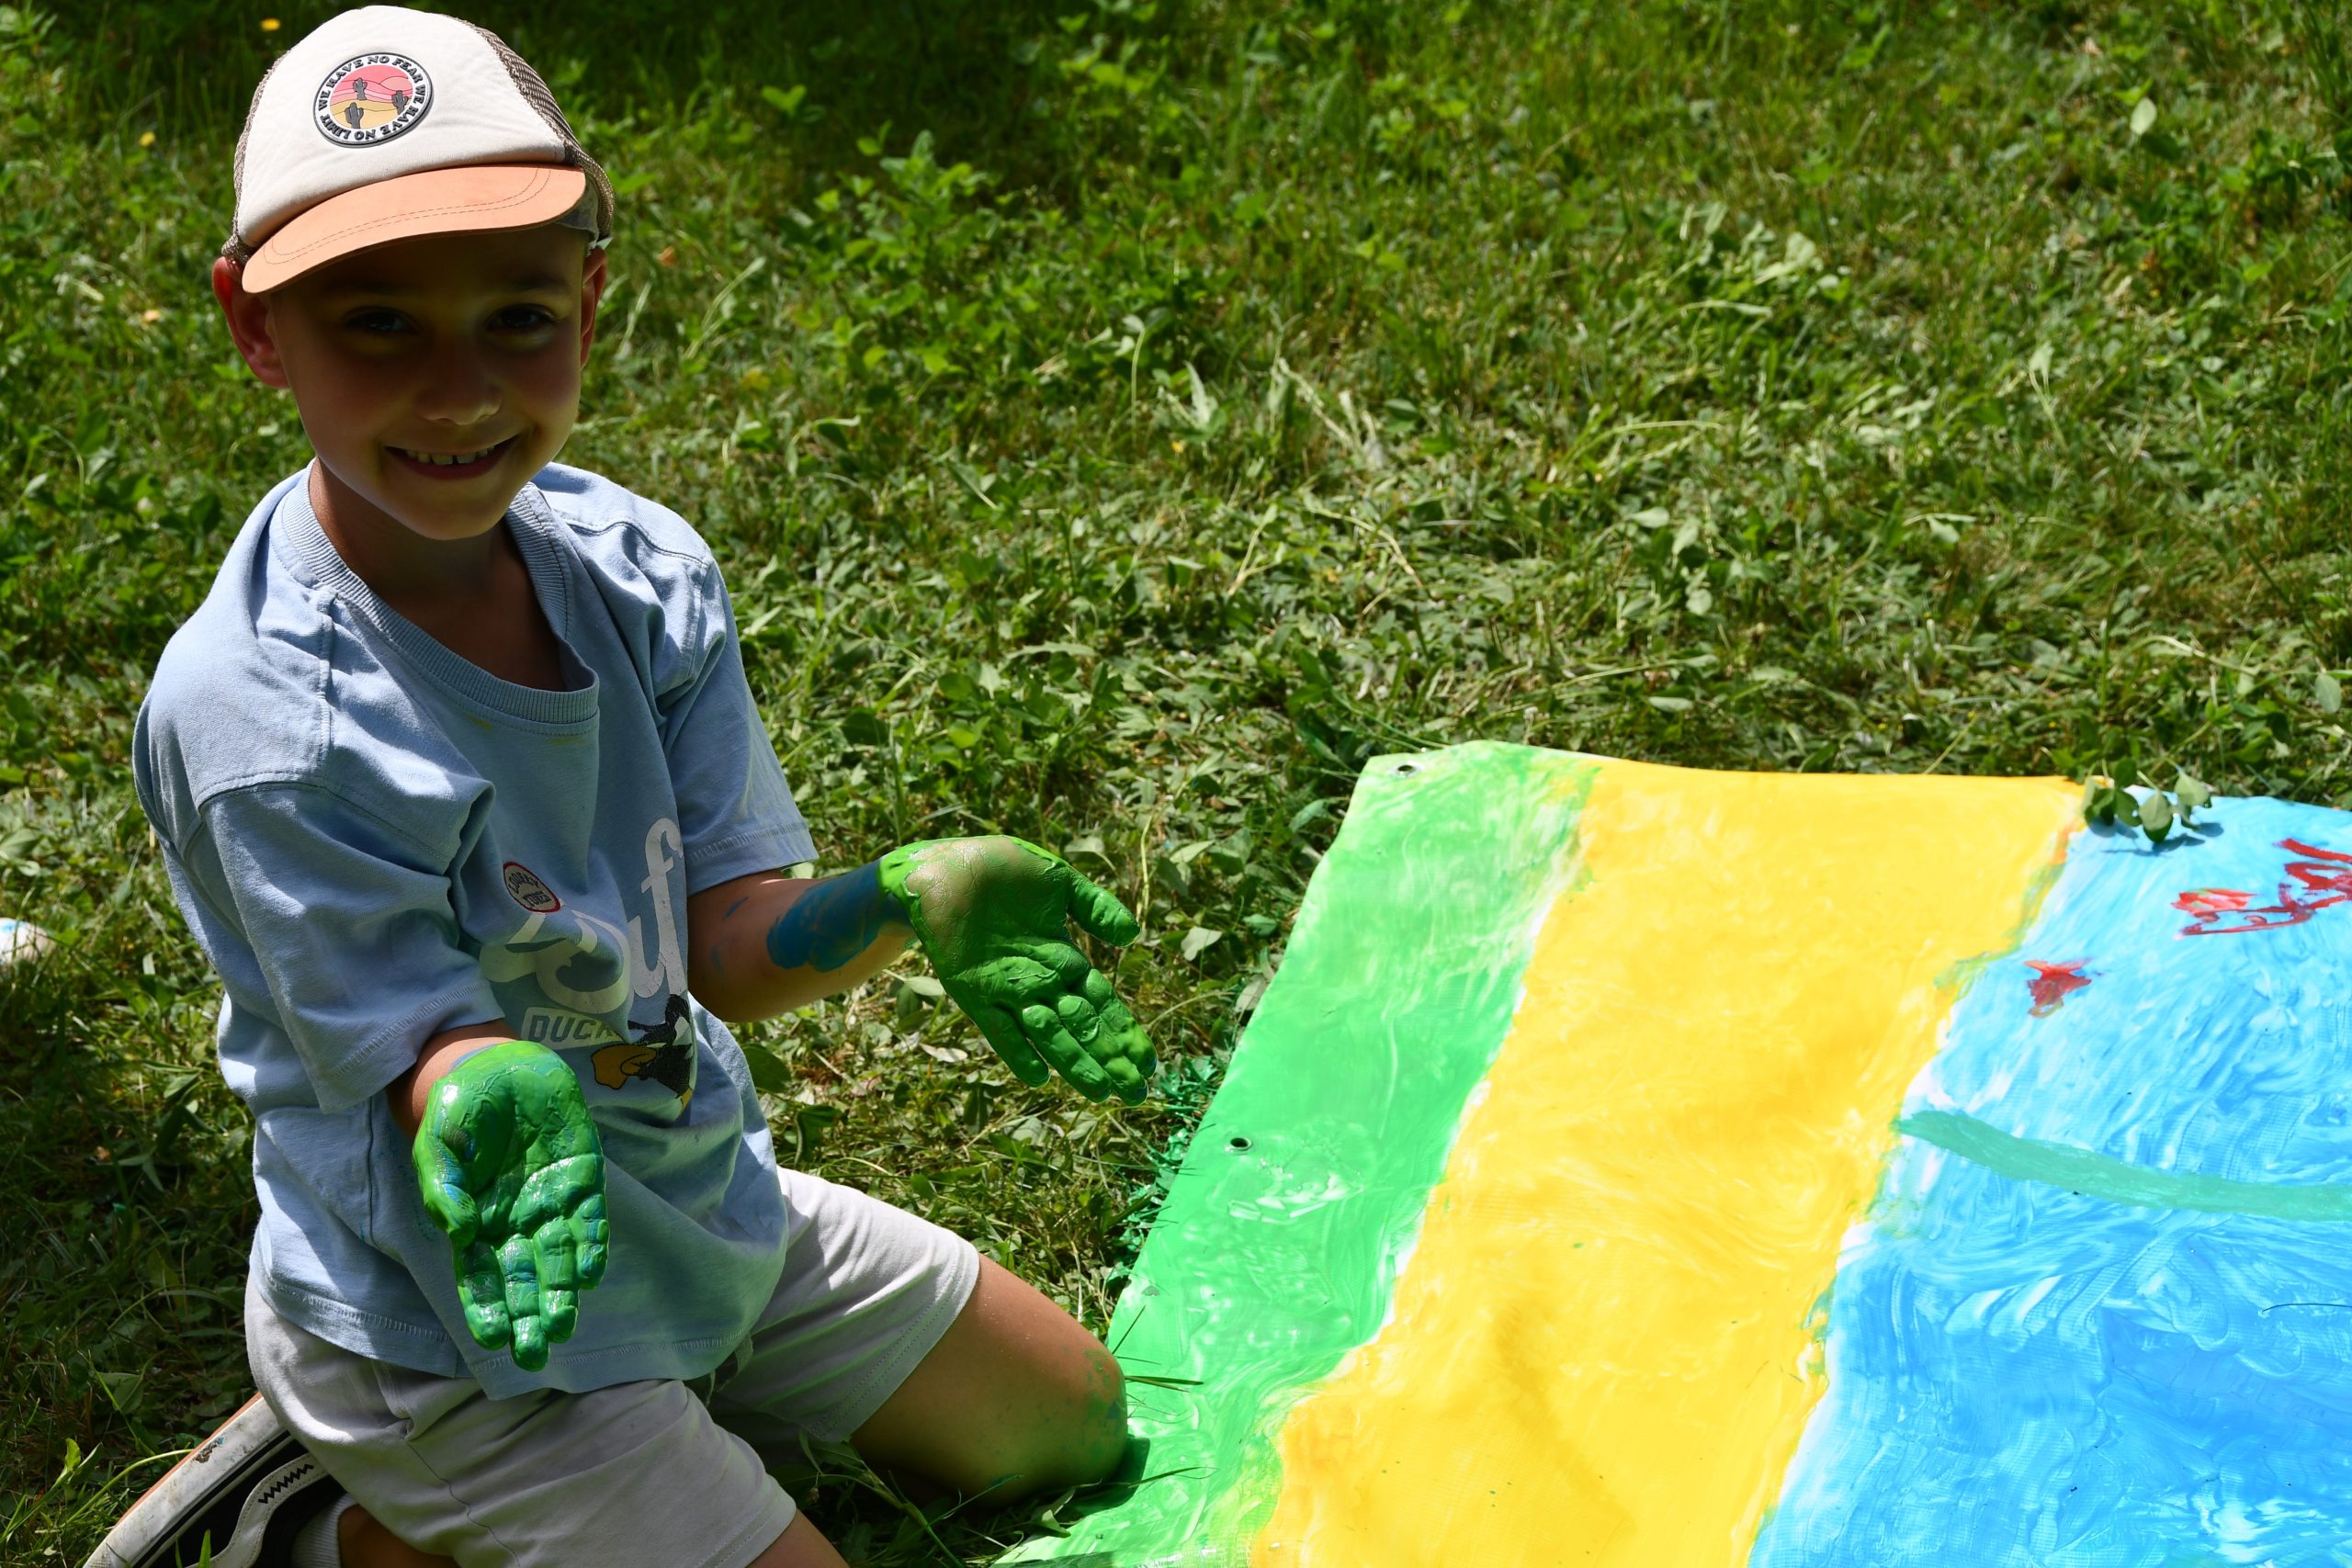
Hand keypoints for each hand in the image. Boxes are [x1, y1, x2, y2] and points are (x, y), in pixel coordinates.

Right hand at [411, 1040, 607, 1370]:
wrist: (498, 1065)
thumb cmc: (460, 1111)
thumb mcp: (438, 1146)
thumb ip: (443, 1190)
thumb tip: (458, 1233)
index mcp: (476, 1223)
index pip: (480, 1278)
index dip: (486, 1308)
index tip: (493, 1338)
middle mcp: (516, 1223)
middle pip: (523, 1280)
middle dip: (528, 1317)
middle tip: (534, 1355)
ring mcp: (551, 1202)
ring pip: (559, 1259)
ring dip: (562, 1293)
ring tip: (562, 1325)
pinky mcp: (583, 1177)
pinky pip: (590, 1218)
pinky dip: (591, 1245)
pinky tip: (590, 1272)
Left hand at [879, 837, 1153, 1101]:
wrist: (944, 867)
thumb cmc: (1002, 868)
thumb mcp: (1060, 882)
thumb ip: (1095, 908)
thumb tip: (1132, 936)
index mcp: (1063, 958)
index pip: (1102, 1003)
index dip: (1125, 1031)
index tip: (1148, 1062)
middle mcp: (1040, 981)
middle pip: (1082, 1027)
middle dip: (1109, 1059)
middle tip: (1136, 1092)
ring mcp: (1007, 990)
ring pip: (1048, 1035)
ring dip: (1073, 1062)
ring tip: (1100, 1091)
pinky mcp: (973, 991)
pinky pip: (999, 1028)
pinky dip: (1018, 1051)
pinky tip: (1039, 1075)